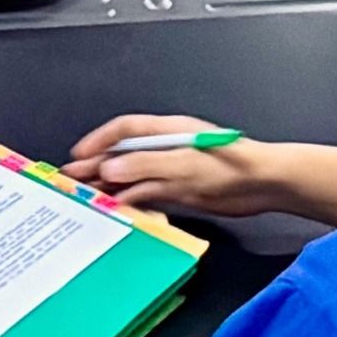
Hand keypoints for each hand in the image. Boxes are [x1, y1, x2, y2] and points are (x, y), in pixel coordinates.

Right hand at [60, 115, 279, 216]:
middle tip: (73, 178)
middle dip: (98, 164)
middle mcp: (165, 147)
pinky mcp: (180, 188)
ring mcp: (172, 168)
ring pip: (133, 175)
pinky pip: (147, 192)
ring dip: (111, 184)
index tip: (80, 155)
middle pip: (124, 153)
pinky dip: (130, 199)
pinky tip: (116, 207)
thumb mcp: (183, 164)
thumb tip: (111, 168)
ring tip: (87, 195)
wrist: (262, 184)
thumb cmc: (229, 165)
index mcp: (167, 130)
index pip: (125, 130)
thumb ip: (145, 165)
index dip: (100, 141)